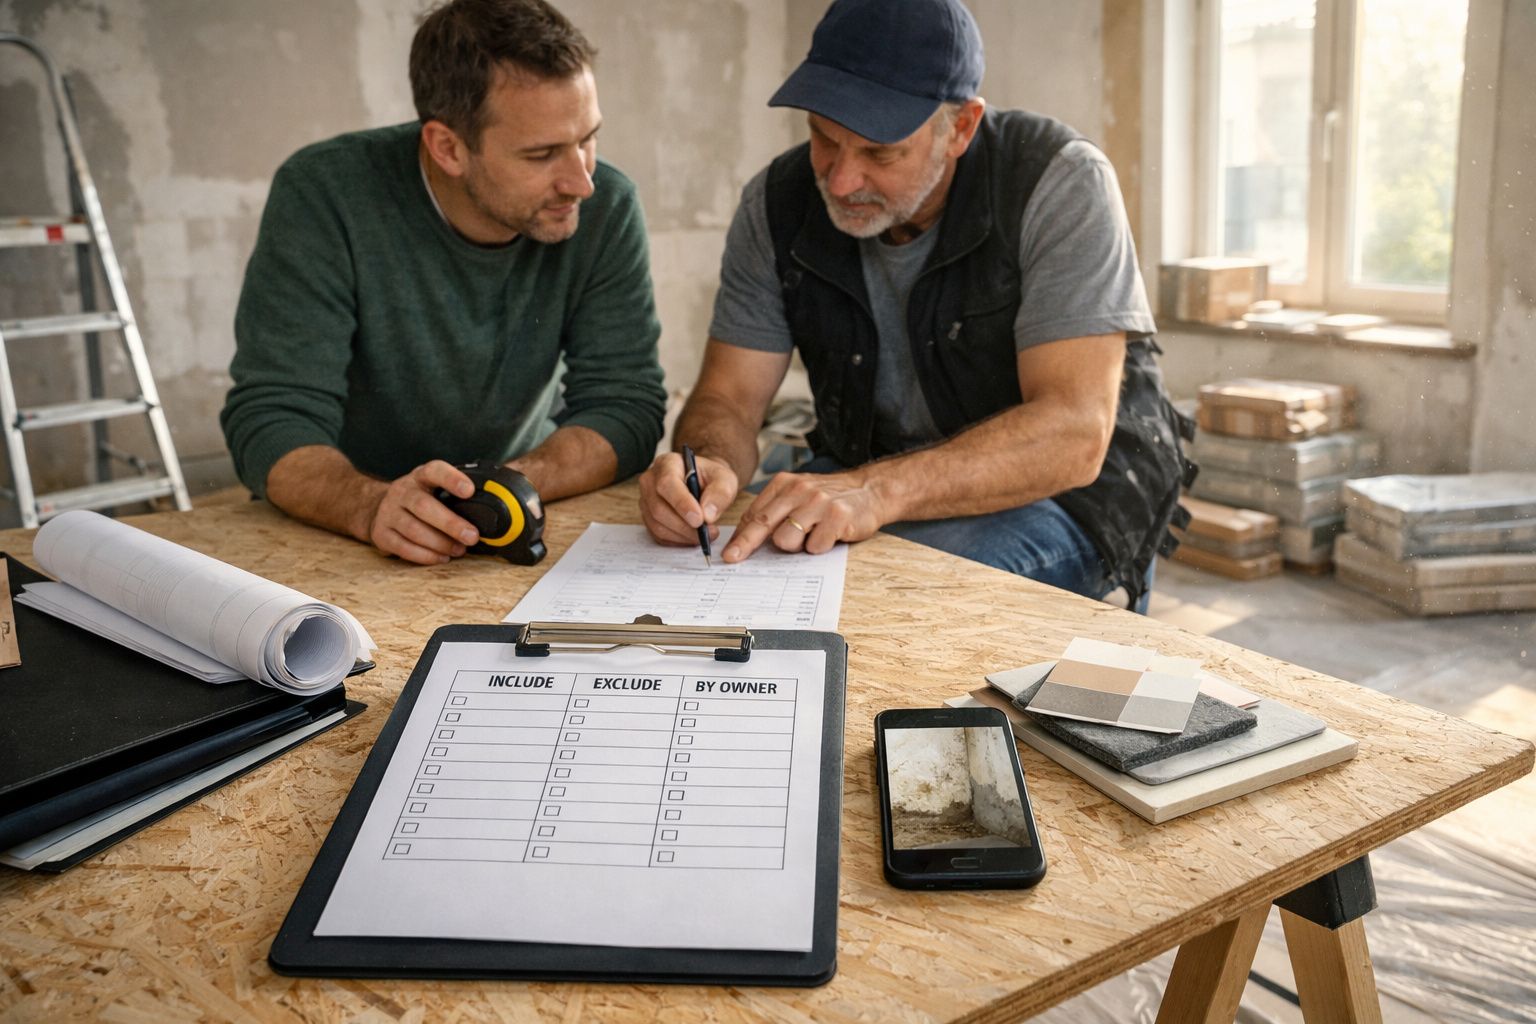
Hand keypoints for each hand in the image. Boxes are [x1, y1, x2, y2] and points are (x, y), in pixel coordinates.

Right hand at [364, 460, 479, 564]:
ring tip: (459, 550)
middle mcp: (402, 491)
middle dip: (450, 524)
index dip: (451, 479)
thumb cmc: (422, 499)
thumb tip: (498, 502)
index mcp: (421, 476)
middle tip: (472, 536)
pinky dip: (425, 556)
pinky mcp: (381, 534)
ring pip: (413, 530)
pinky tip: (442, 557)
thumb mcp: (436, 488)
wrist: (382, 508)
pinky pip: (403, 547)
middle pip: (423, 506)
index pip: (435, 470)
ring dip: (440, 543)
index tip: (469, 491)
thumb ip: (459, 494)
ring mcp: (388, 512)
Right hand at [638, 450, 738, 546]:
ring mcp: (646, 500)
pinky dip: (678, 541)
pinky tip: (693, 537)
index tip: (699, 520)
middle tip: (709, 532)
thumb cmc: (711, 478)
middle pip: (659, 508)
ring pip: (658, 525)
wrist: (703, 483)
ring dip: (683, 535)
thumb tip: (708, 515)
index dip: (682, 504)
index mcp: (667, 464)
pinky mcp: (648, 518)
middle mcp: (650, 480)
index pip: (667, 484)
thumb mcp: (724, 479)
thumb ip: (720, 493)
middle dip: (685, 526)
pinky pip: (659, 535)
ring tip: (705, 535)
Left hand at [723, 469, 887, 562]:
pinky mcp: (837, 517)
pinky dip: (820, 548)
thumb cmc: (829, 499)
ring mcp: (818, 502)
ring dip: (796, 547)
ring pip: (787, 539)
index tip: (729, 551)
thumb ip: (776, 511)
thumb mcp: (799, 495)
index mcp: (785, 484)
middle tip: (733, 559)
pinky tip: (830, 536)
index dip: (740, 535)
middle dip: (746, 544)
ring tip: (812, 536)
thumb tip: (747, 537)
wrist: (870, 490)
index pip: (755, 513)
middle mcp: (799, 490)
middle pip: (763, 524)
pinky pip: (815, 547)